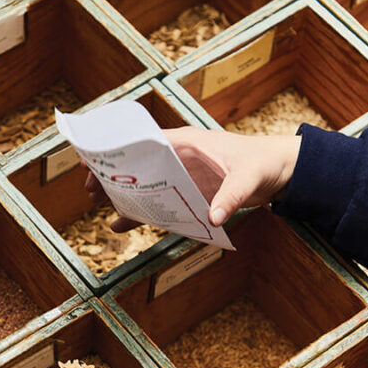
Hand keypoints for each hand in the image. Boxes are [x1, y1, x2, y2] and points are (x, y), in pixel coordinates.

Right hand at [86, 126, 301, 231]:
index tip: (96, 158)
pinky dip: (142, 213)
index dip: (120, 151)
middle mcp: (180, 157)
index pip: (146, 143)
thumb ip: (230, 197)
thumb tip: (213, 218)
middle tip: (88, 189)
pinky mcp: (188, 193)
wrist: (278, 172)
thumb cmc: (263, 164)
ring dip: (122, 194)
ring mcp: (182, 176)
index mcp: (188, 143)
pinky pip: (159, 203)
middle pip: (138, 164)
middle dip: (113, 175)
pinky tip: (121, 224)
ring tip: (96, 204)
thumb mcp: (248, 178)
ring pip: (144, 184)